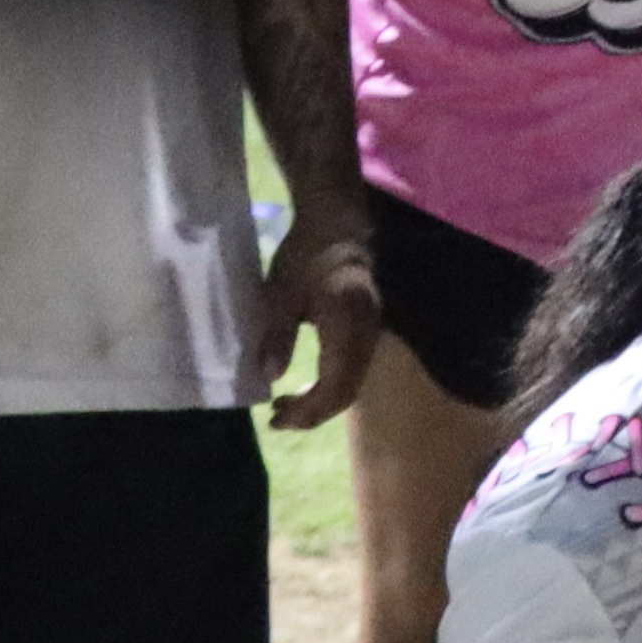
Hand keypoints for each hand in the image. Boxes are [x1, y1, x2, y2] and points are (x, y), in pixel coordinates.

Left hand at [255, 205, 384, 431]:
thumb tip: (270, 376)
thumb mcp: (282, 292)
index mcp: (346, 326)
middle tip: (277, 418)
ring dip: (321, 402)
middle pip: (346, 393)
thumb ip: (278, 335)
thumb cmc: (307, 253)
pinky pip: (353, 371)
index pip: (334, 386)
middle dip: (312, 413)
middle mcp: (366, 335)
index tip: (274, 418)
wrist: (339, 224)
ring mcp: (371, 333)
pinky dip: (330, 386)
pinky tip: (307, 384)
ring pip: (352, 384)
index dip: (306, 410)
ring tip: (286, 404)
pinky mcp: (367, 330)